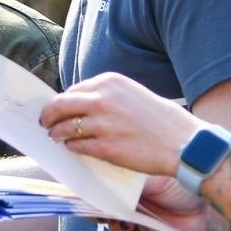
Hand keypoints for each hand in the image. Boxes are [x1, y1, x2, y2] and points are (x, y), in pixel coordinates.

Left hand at [41, 72, 198, 175]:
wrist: (184, 143)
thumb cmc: (162, 120)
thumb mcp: (133, 95)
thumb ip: (107, 96)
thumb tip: (81, 105)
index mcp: (110, 82)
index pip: (73, 90)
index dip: (62, 101)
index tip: (57, 108)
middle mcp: (103, 99)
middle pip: (60, 106)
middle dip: (49, 115)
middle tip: (45, 122)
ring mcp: (102, 124)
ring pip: (64, 128)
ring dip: (56, 133)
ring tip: (55, 137)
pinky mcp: (105, 147)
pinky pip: (77, 146)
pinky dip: (71, 147)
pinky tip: (72, 148)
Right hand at [100, 174, 220, 230]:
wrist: (208, 213)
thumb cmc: (183, 188)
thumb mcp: (154, 178)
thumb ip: (129, 181)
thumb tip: (103, 178)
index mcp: (128, 188)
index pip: (102, 190)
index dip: (90, 191)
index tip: (82, 190)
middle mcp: (128, 207)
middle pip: (102, 211)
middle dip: (97, 210)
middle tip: (99, 208)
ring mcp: (135, 225)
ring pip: (113, 227)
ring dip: (116, 223)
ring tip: (124, 218)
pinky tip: (139, 228)